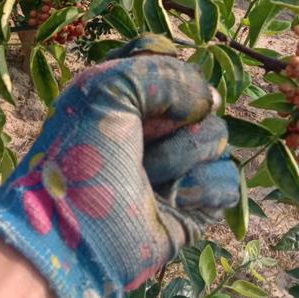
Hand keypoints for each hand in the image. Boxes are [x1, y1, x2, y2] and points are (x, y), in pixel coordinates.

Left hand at [0, 34, 238, 297]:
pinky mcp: (193, 202)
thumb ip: (165, 73)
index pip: (169, 62)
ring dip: (181, 156)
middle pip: (202, 99)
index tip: (139, 94)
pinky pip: (226, 179)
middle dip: (172, 121)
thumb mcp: (107, 87)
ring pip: (217, 137)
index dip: (165, 76)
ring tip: (145, 176)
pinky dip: (201, 188)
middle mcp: (152, 125)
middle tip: (137, 141)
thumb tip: (210, 101)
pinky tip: (171, 199)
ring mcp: (174, 164)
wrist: (72, 235)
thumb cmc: (79, 156)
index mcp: (125, 93)